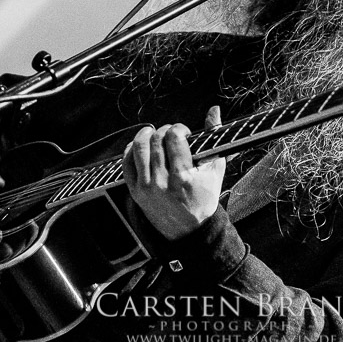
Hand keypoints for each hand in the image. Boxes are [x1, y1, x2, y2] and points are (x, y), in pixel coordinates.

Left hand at [122, 116, 224, 240]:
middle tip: (171, 134)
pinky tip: (140, 146)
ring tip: (153, 133)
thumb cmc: (204, 198)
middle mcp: (163, 182)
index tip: (184, 133)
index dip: (179, 128)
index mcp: (184, 177)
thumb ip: (215, 138)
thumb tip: (214, 110)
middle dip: (164, 130)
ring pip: (139, 148)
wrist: (189, 230)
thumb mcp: (215, 170)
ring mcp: (146, 187)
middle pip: (156, 140)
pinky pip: (126, 162)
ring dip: (145, 134)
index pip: (174, 138)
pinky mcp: (135, 191)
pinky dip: (131, 149)